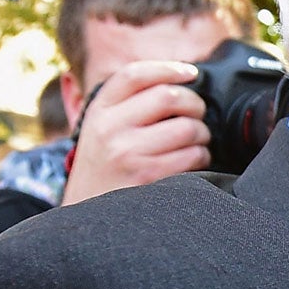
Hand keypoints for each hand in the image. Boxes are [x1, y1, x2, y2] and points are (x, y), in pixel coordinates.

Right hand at [60, 59, 210, 204]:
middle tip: (197, 114)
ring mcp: (128, 153)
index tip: (190, 73)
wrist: (86, 220)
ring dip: (202, 133)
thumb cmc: (104, 171)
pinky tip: (194, 161)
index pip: (135, 75)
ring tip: (197, 141)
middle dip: (194, 103)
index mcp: (99, 112)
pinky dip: (202, 156)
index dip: (168, 68)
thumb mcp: (100, 132)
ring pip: (187, 127)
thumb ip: (126, 106)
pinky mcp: (148, 177)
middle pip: (169, 96)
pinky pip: (192, 156)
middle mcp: (110, 129)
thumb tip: (175, 79)